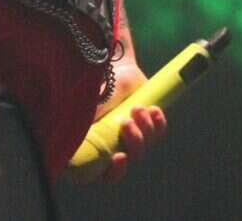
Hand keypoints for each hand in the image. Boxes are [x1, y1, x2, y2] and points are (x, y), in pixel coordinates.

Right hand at [94, 61, 166, 182]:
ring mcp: (134, 136)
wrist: (116, 67)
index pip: (105, 173)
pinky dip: (158, 122)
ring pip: (146, 145)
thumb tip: (82, 137)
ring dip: (144, 129)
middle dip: (134, 143)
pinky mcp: (149, 125)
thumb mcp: (92, 103)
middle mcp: (116, 144)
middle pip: (130, 159)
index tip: (118, 156)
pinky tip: (153, 109)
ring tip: (137, 108)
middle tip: (126, 122)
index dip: (113, 172)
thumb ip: (89, 121)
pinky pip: (159, 132)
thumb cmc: (98, 85)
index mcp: (98, 145)